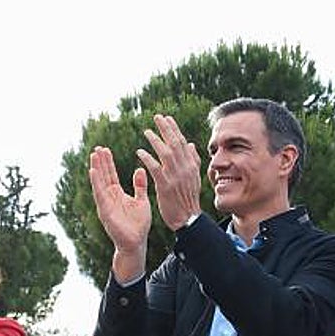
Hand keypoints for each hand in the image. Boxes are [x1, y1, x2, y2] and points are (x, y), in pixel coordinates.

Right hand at [89, 146, 150, 275]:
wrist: (136, 242)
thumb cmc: (138, 224)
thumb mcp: (141, 200)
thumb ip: (139, 186)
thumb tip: (139, 169)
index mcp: (117, 194)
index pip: (110, 174)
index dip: (107, 162)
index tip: (105, 149)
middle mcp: (109, 197)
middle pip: (103, 176)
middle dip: (100, 162)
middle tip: (97, 147)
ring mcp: (105, 204)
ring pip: (99, 183)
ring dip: (96, 169)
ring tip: (93, 155)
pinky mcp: (105, 211)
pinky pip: (99, 194)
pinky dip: (96, 183)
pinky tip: (93, 171)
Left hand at [135, 114, 202, 230]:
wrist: (188, 218)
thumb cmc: (188, 198)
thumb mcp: (194, 177)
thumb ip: (193, 160)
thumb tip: (190, 144)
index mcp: (191, 165)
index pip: (182, 142)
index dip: (174, 129)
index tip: (167, 118)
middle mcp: (185, 168)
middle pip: (175, 144)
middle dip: (166, 129)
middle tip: (156, 117)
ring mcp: (176, 177)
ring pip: (166, 154)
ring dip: (156, 141)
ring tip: (146, 132)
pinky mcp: (166, 186)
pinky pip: (156, 169)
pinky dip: (148, 159)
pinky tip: (140, 152)